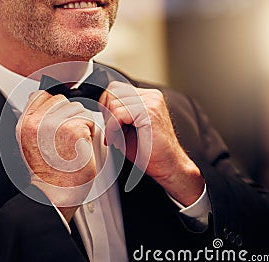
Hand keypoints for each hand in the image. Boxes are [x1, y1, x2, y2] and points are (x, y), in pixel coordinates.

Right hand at [16, 91, 95, 220]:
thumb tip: (41, 97)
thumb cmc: (47, 173)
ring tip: (74, 143)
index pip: (41, 95)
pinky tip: (81, 147)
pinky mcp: (72, 131)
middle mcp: (36, 122)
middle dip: (70, 116)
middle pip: (62, 100)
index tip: (59, 122)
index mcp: (24, 124)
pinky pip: (88, 120)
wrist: (54, 194)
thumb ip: (35, 120)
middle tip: (67, 138)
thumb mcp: (30, 143)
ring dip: (81, 124)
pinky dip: (90, 133)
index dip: (55, 107)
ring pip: (78, 108)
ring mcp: (54, 125)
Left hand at [99, 82, 204, 205]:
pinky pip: (118, 114)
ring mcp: (152, 102)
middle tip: (112, 133)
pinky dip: (112, 129)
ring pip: (114, 103)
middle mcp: (151, 96)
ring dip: (110, 124)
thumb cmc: (149, 152)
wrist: (168, 166)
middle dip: (107, 114)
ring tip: (116, 138)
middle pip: (113, 91)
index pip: (116, 88)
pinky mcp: (149, 112)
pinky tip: (117, 140)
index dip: (106, 105)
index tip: (108, 123)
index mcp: (147, 97)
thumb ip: (116, 115)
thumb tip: (100, 107)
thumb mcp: (127, 128)